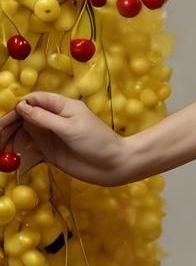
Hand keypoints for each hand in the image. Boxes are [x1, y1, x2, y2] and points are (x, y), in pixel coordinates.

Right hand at [0, 93, 134, 186]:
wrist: (113, 165)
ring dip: (10, 142)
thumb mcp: (70, 128)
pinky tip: (10, 161)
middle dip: (8, 127)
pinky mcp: (50, 152)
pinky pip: (29, 150)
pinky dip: (19, 155)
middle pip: (24, 118)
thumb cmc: (97, 141)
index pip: (34, 100)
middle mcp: (54, 119)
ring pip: (24, 135)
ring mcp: (51, 135)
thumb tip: (21, 107)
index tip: (4, 121)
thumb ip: (44, 118)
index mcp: (62, 106)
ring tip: (0, 152)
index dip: (18, 108)